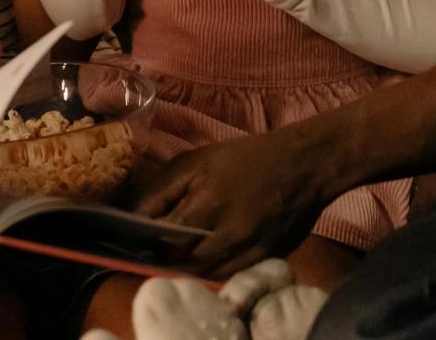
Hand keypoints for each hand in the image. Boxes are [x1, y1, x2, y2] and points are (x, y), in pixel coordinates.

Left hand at [131, 130, 326, 277]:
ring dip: (185, 267)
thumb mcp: (196, 160)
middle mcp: (228, 233)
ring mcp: (248, 252)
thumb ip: (163, 190)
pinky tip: (202, 258)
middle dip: (162, 256)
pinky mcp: (263, 261)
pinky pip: (227, 276)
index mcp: (208, 202)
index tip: (133, 238)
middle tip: (151, 248)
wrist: (302, 164)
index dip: (144, 241)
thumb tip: (134, 216)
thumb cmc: (243, 158)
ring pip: (203, 274)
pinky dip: (210, 271)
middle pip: (181, 261)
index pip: (163, 237)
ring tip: (174, 254)